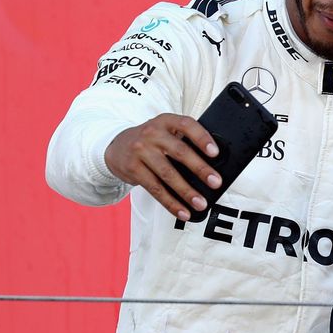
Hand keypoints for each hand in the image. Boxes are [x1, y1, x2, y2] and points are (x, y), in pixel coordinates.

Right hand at [104, 113, 222, 220]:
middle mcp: (153, 134)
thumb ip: (184, 140)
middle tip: (215, 182)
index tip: (215, 152)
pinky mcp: (134, 169)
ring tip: (200, 203)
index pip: (186, 125)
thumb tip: (211, 165)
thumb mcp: (165, 131)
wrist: (116, 146)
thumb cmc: (150, 141)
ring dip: (186, 192)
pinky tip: (182, 211)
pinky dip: (171, 203)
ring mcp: (141, 151)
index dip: (202, 138)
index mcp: (166, 121)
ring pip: (167, 174)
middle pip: (180, 152)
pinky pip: (155, 189)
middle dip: (200, 169)